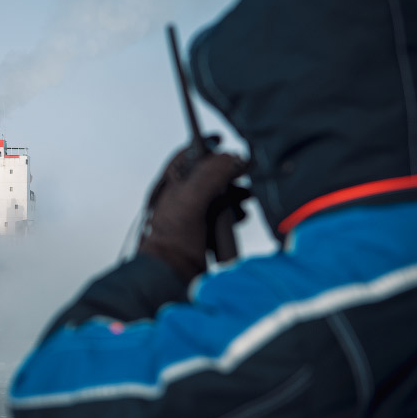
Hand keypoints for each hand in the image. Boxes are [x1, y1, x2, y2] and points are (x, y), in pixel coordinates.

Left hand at [138, 148, 247, 280]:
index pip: (187, 155)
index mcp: (170, 185)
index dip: (204, 145)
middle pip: (207, 173)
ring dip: (234, 191)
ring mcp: (191, 215)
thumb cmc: (170, 243)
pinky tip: (241, 215)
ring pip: (217, 194)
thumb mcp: (190, 202)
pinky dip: (233, 212)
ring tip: (246, 193)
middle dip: (227, 170)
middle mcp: (179, 197)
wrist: (171, 278)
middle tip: (244, 169)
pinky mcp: (202, 232)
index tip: (219, 139)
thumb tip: (229, 157)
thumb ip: (209, 175)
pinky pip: (221, 215)